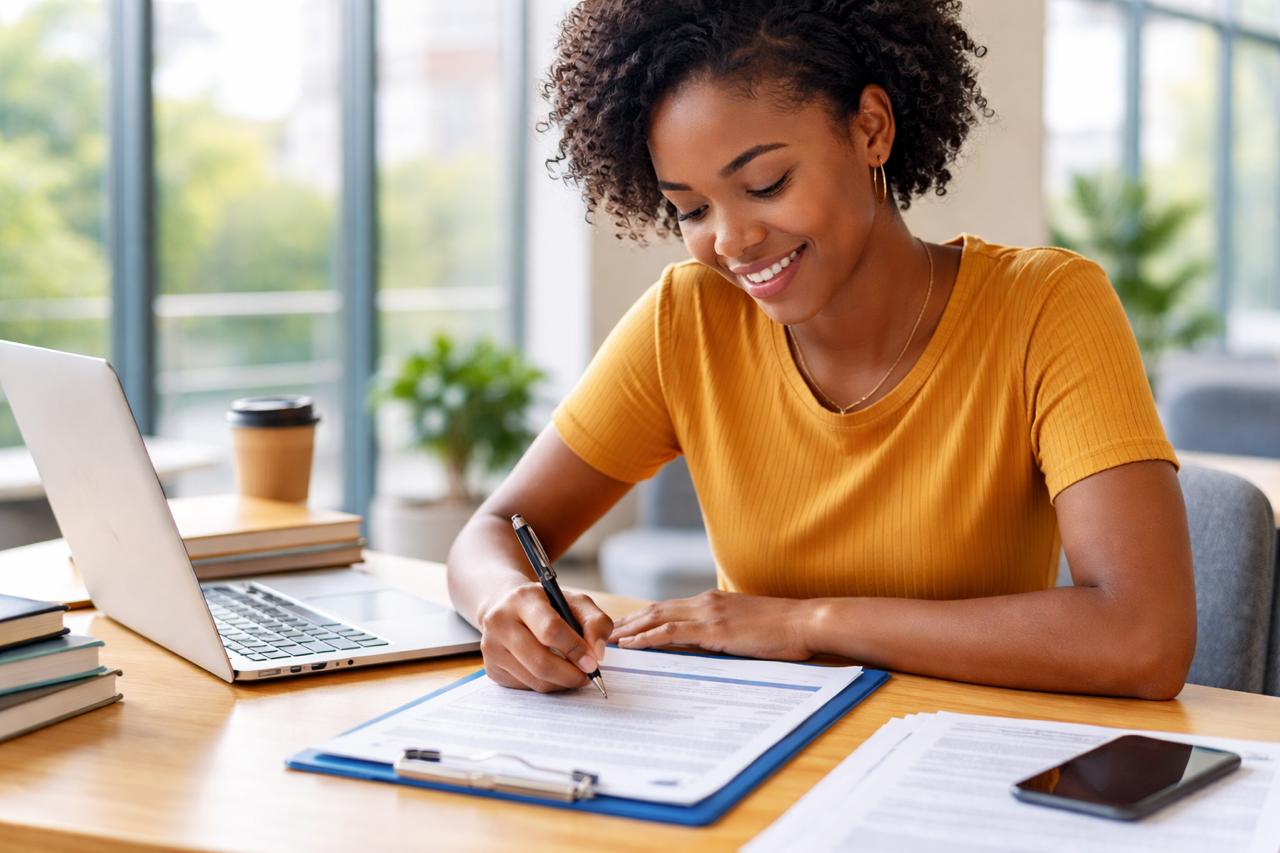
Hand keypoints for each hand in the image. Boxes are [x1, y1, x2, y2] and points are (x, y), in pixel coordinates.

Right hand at [478, 582, 613, 691]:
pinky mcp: (491, 668)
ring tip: (572, 672)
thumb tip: (597, 653)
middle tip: (586, 676)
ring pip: (534, 680)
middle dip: (570, 675)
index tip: (593, 663)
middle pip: (540, 662)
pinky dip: (546, 684)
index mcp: (523, 598)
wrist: (507, 607)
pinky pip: (526, 687)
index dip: (575, 649)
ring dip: (561, 683)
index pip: (550, 630)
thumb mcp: (575, 602)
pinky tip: (551, 672)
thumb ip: (595, 622)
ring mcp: (491, 646)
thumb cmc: (547, 605)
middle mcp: (500, 621)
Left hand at [608, 590, 813, 660]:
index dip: (642, 617)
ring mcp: (708, 614)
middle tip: (602, 632)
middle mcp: (705, 603)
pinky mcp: (714, 629)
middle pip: (655, 610)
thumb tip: (711, 644)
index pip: (668, 608)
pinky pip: (671, 633)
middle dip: (628, 622)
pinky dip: (647, 638)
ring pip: (657, 618)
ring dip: (629, 629)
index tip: (623, 627)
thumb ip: (725, 630)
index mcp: (712, 602)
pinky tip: (631, 645)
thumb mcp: (746, 627)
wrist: (804, 622)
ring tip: (607, 639)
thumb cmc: (783, 628)